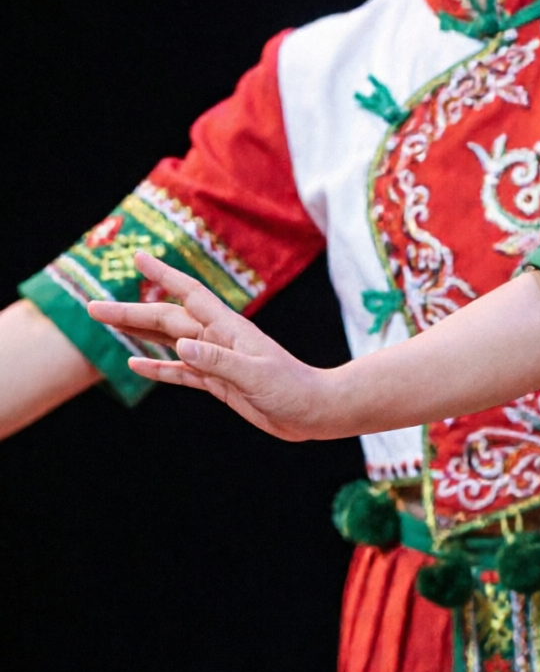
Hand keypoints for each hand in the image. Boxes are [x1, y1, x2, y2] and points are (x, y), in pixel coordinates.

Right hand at [86, 254, 353, 441]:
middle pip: (166, 319)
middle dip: (130, 312)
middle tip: (92, 308)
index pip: (189, 294)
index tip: (138, 258)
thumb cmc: (294, 391)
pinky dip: (159, 367)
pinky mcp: (220, 383)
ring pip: (169, 342)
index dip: (163, 276)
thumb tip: (180, 346)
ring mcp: (217, 361)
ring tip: (108, 323)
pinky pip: (182, 372)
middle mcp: (218, 340)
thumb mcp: (255, 376)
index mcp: (228, 330)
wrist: (316, 413)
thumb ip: (218, 361)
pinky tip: (136, 363)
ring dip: (139, 333)